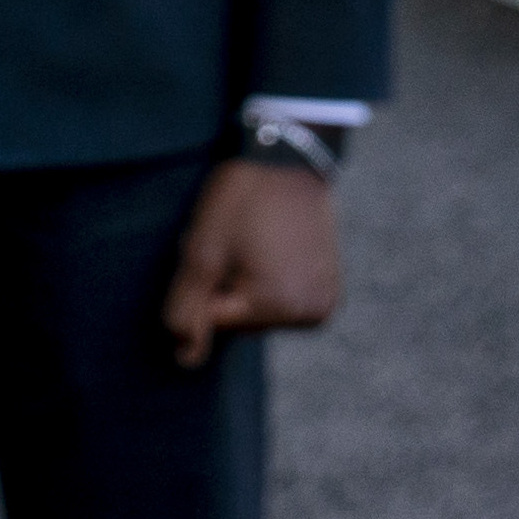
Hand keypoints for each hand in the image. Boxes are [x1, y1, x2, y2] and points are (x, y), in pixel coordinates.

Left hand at [159, 162, 341, 370]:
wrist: (289, 158)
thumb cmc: (241, 199)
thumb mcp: (201, 251)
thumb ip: (186, 309)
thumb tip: (186, 360)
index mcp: (278, 305)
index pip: (216, 320)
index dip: (207, 282)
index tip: (223, 246)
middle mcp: (310, 312)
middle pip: (243, 321)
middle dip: (230, 287)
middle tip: (239, 242)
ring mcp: (325, 302)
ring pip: (264, 313)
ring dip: (251, 285)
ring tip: (258, 242)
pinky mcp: (332, 289)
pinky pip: (287, 302)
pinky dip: (274, 283)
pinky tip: (277, 248)